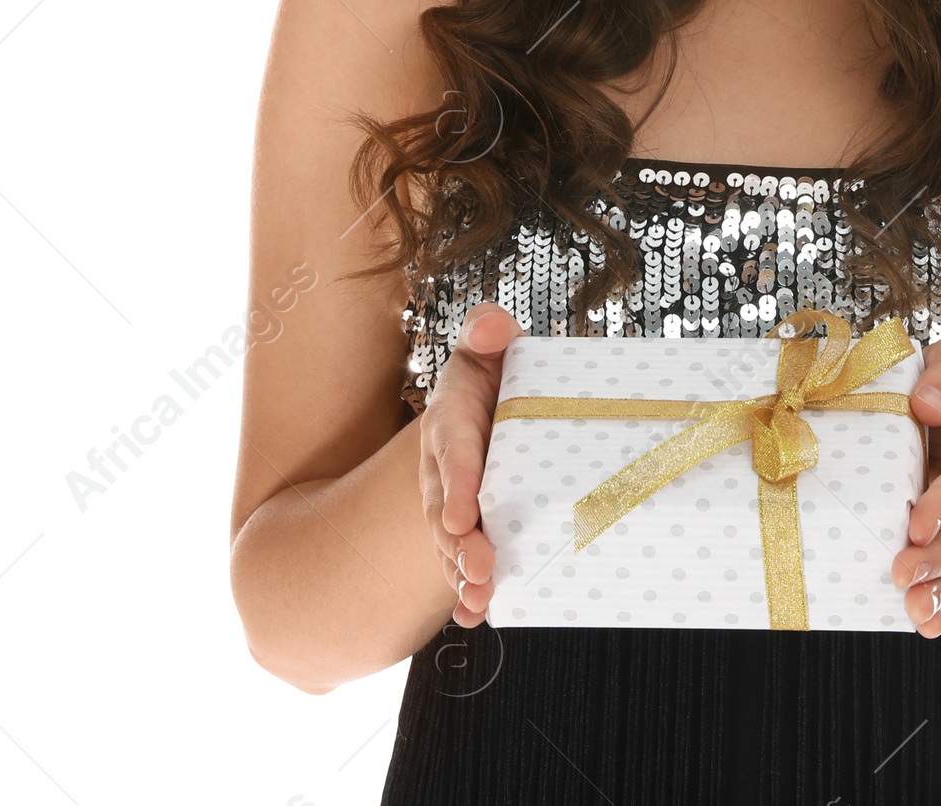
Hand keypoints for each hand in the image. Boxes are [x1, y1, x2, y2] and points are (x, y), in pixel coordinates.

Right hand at [417, 301, 521, 627]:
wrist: (492, 408)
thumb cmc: (495, 375)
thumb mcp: (489, 347)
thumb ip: (487, 331)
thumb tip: (492, 326)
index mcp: (452, 421)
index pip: (452, 452)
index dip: (457, 486)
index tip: (464, 520)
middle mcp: (446, 469)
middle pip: (447, 509)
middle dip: (460, 545)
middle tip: (480, 571)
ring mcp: (456, 503)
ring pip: (453, 544)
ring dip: (464, 575)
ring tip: (481, 599)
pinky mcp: (471, 530)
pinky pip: (464, 563)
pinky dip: (468, 592)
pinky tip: (478, 615)